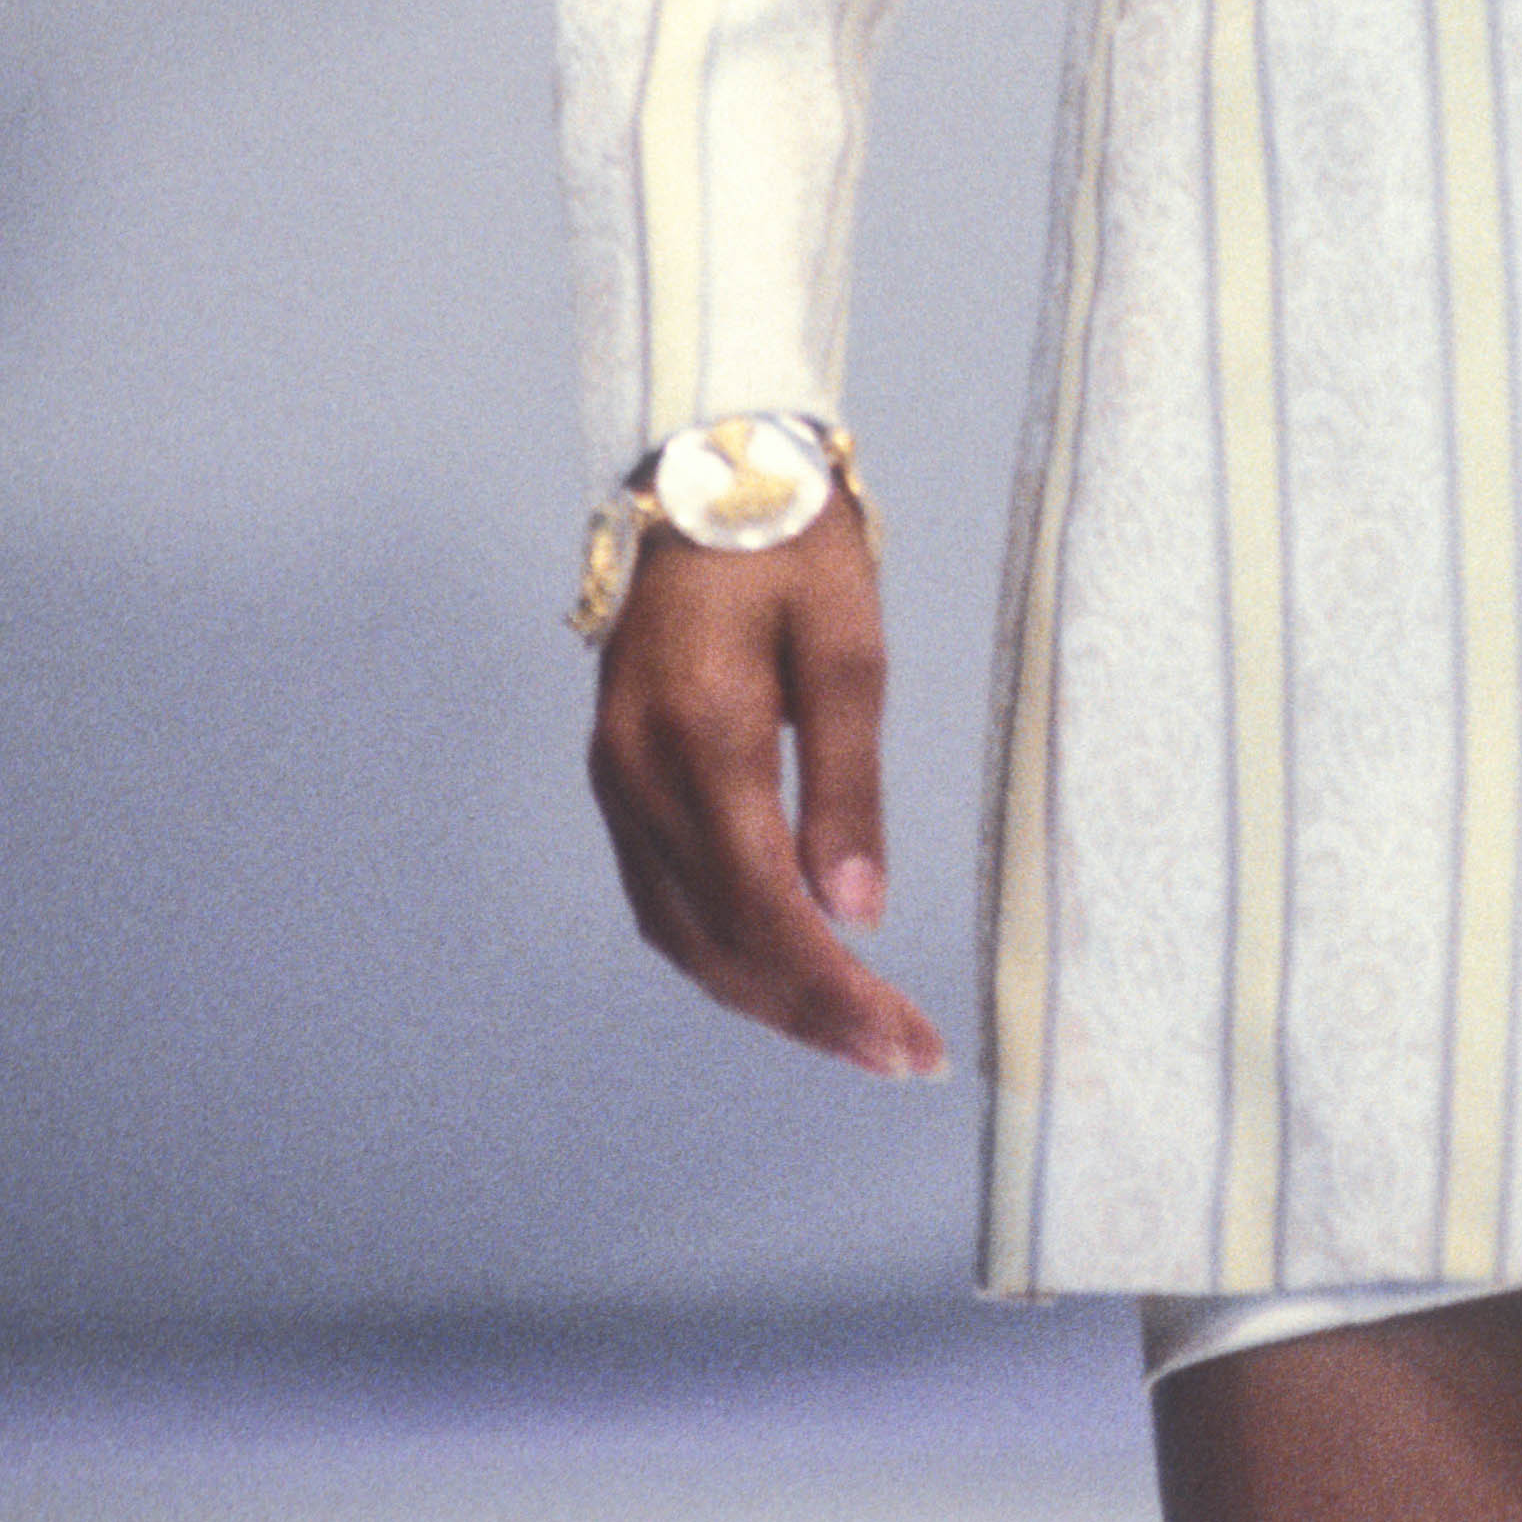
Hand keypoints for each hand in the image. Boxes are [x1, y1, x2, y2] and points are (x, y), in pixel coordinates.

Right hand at [585, 491, 946, 1079]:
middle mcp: (639, 773)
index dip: (834, 992)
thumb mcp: (848, 643)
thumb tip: (856, 913)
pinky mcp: (614, 773)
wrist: (703, 466)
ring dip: (764, 994)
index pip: (765, 909)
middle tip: (898, 1055)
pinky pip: (659, 895)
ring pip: (681, 932)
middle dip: (810, 1013)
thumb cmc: (789, 542)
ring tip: (853, 1029)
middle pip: (719, 940)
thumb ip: (849, 783)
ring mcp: (614, 777)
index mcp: (701, 735)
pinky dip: (721, 947)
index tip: (907, 1044)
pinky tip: (780, 963)